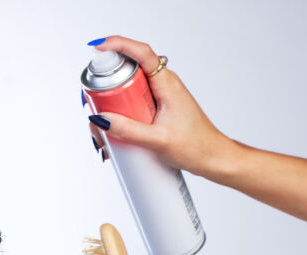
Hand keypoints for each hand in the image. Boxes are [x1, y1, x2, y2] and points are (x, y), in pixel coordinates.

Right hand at [87, 35, 237, 177]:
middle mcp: (161, 85)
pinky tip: (114, 138)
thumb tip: (101, 118)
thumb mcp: (157, 140)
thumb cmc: (195, 146)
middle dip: (106, 89)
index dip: (119, 45)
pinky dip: (118, 117)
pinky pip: (130, 104)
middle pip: (126, 72)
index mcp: (166, 84)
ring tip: (105, 136)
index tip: (99, 47)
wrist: (211, 158)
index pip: (142, 54)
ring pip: (125, 91)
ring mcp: (157, 96)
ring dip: (110, 109)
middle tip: (95, 109)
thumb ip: (128, 130)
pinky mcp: (154, 108)